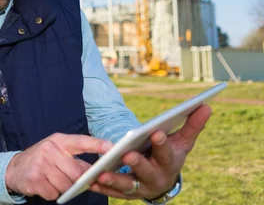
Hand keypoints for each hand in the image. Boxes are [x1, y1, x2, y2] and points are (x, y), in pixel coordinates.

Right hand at [5, 133, 113, 200]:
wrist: (14, 168)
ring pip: (66, 185)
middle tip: (75, 181)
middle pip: (77, 172)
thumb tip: (97, 171)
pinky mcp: (35, 179)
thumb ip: (75, 158)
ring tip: (53, 180)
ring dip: (63, 188)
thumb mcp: (56, 152)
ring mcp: (41, 164)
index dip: (98, 144)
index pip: (82, 141)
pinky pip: (54, 194)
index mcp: (59, 141)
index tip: (113, 148)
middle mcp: (50, 149)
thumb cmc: (42, 160)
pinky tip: (45, 185)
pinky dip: (52, 193)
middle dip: (78, 181)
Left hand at [90, 104, 211, 199]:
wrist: (163, 181)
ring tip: (101, 173)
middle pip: (146, 171)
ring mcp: (141, 187)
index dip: (161, 144)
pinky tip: (91, 181)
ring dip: (115, 180)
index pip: (166, 153)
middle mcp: (156, 178)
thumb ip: (192, 125)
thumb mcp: (182, 141)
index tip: (156, 132)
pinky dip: (102, 188)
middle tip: (127, 154)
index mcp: (170, 163)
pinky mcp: (126, 193)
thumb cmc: (171, 155)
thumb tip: (207, 105)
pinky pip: (113, 192)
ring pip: (128, 185)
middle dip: (137, 163)